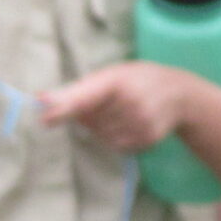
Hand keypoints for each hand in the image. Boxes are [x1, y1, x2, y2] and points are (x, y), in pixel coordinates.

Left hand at [39, 61, 195, 152]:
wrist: (180, 93)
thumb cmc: (135, 80)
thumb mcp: (111, 75)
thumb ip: (78, 89)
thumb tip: (41, 100)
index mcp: (117, 81)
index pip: (85, 96)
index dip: (64, 107)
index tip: (44, 117)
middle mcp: (130, 102)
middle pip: (89, 121)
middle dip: (89, 115)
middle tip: (109, 101)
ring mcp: (140, 124)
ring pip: (101, 136)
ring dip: (101, 127)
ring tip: (121, 111)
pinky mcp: (146, 140)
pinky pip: (116, 146)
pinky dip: (115, 137)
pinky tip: (129, 122)